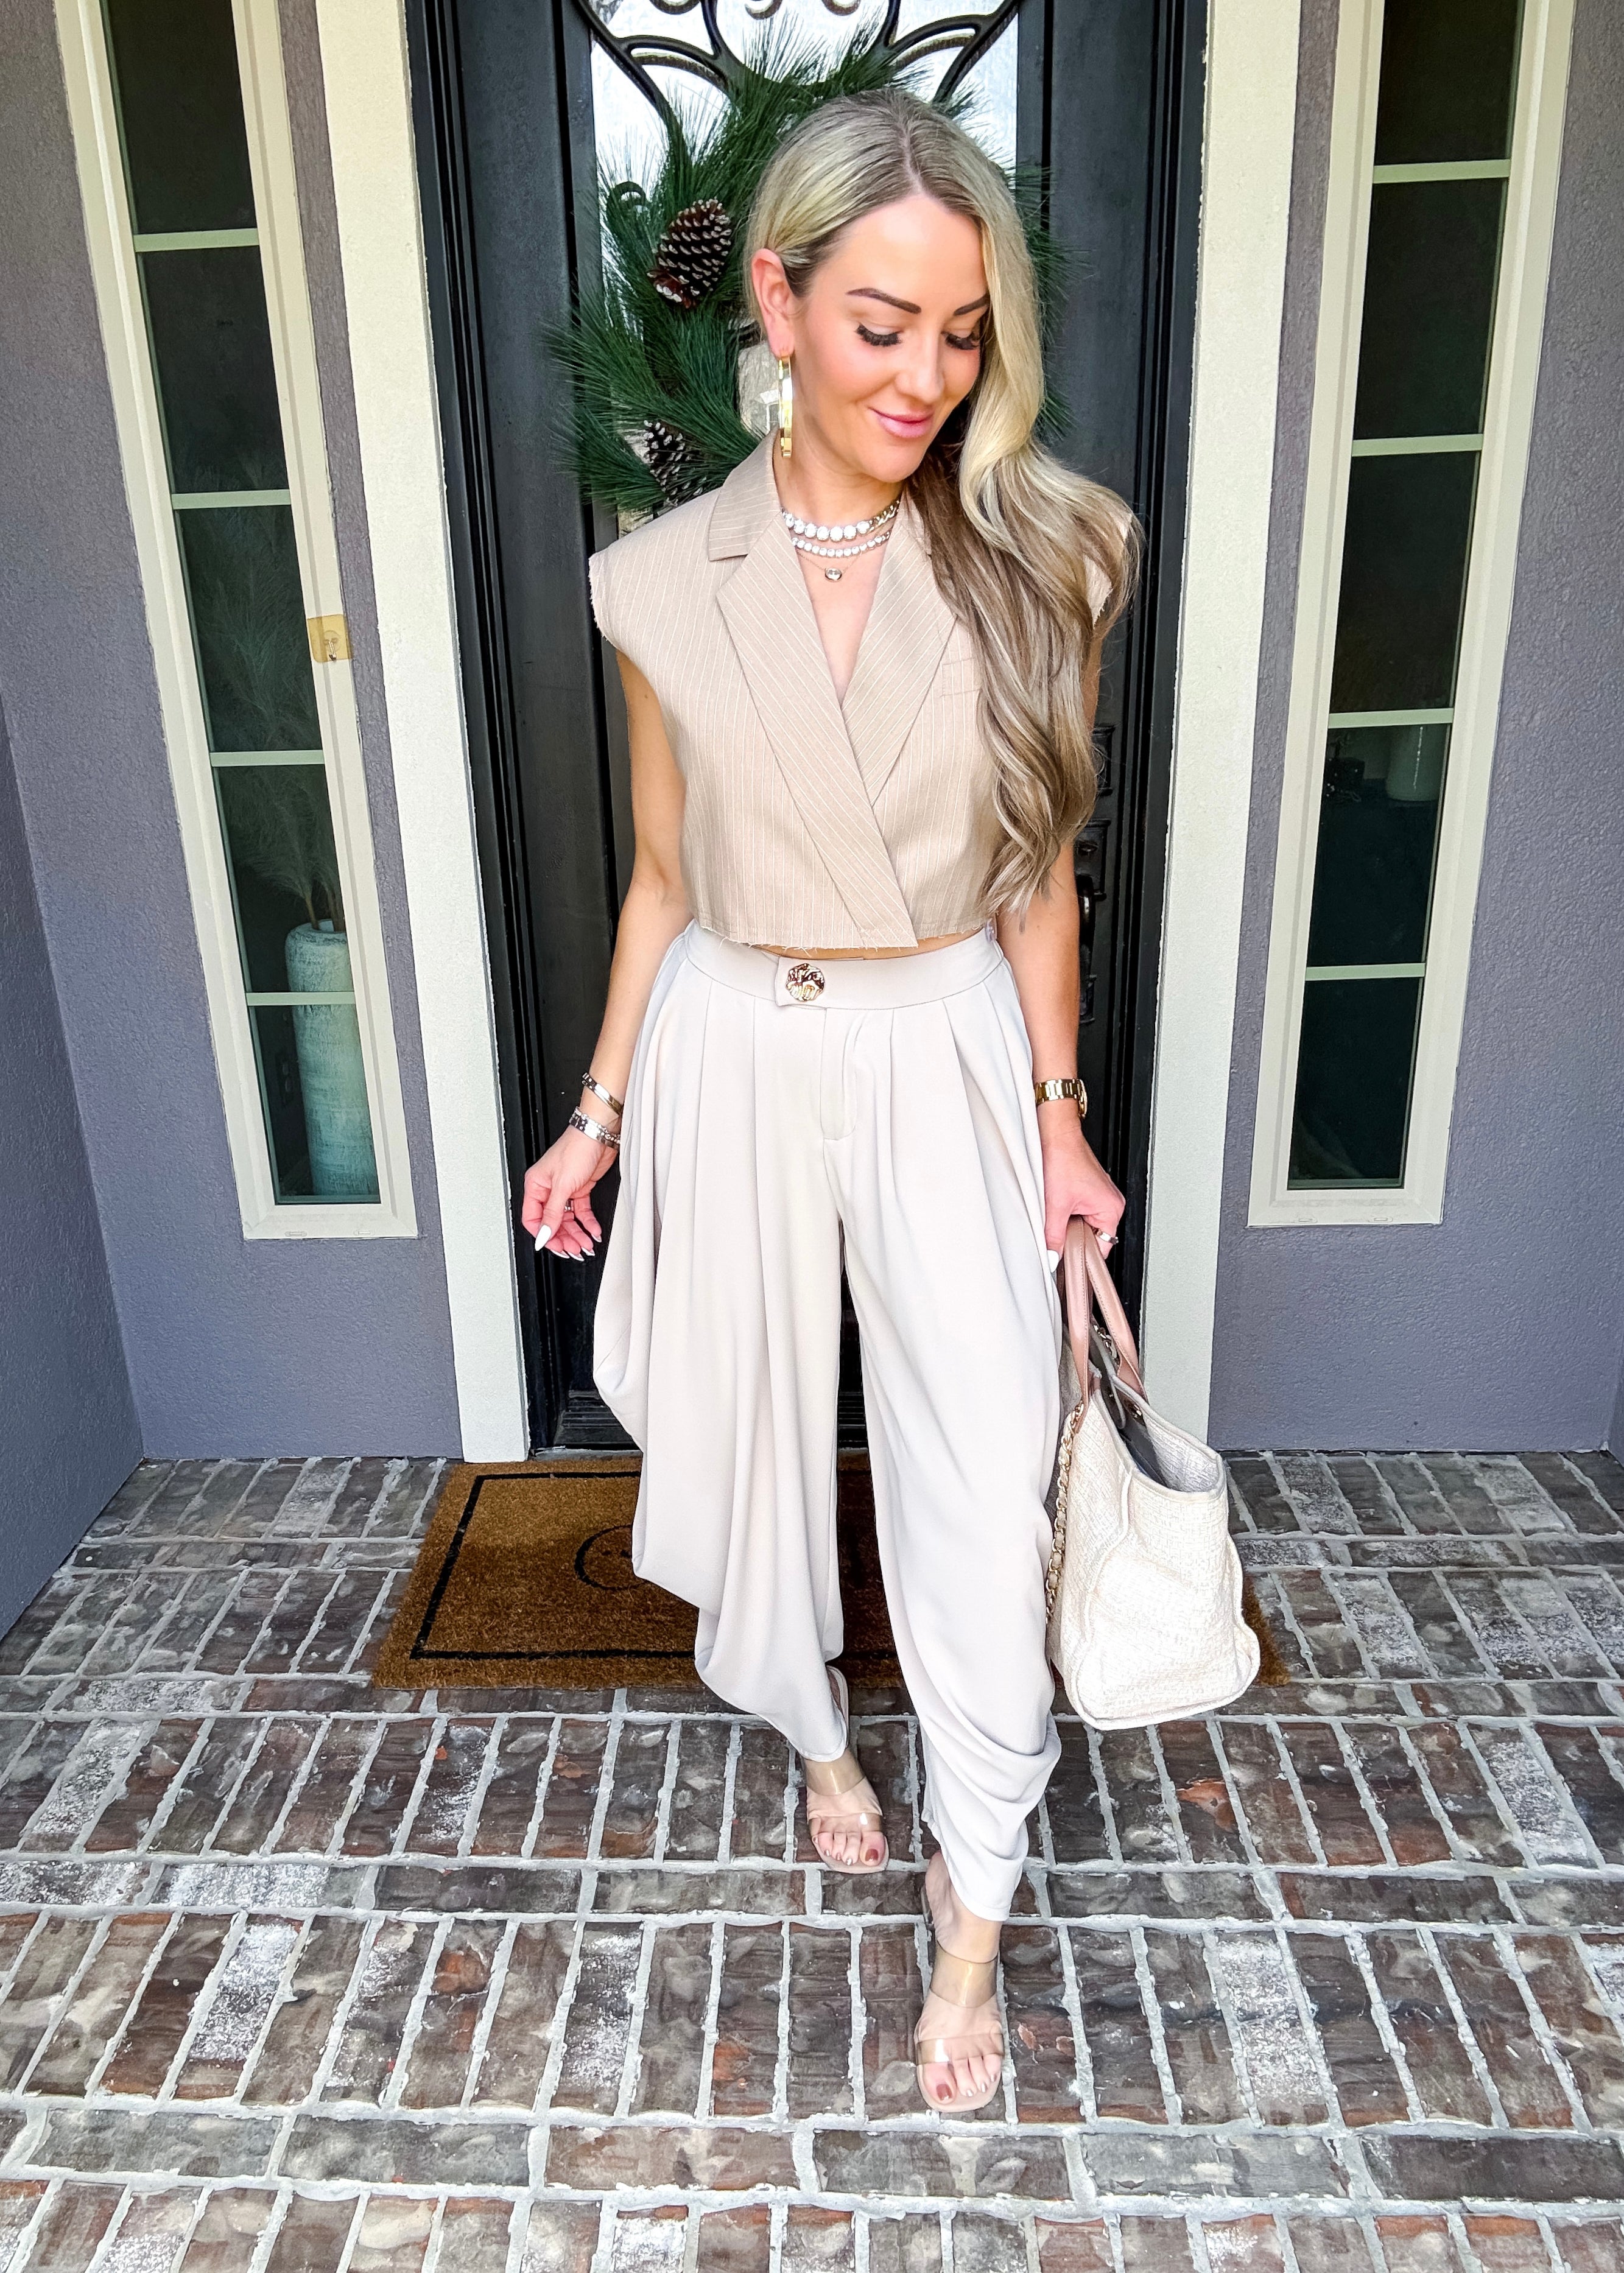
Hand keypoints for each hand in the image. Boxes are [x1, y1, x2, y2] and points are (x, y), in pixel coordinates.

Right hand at [521, 1127, 614, 1260]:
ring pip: (568, 1220)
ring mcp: (565, 1190)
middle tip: (574, 1250)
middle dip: (563, 1238)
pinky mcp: (580, 1189)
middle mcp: (548, 1189)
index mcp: (536, 1186)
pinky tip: (593, 1231)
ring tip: (585, 1244)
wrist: (599, 1135)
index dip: (543, 1235)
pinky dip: (588, 1223)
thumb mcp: (562, 1186)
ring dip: (577, 1233)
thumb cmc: (576, 1149)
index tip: (554, 1246)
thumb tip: (543, 1234)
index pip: (533, 1219)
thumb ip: (553, 1213)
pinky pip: (582, 1212)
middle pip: (552, 1222)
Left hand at [1038, 1114, 1123, 1265]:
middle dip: (1072, 1240)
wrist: (1054, 1132)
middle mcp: (1110, 1202)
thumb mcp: (1054, 1205)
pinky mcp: (1086, 1189)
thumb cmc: (1062, 1157)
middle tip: (1055, 1240)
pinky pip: (1078, 1211)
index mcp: (1111, 1209)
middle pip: (1092, 1237)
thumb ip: (1053, 1236)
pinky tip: (1054, 1206)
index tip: (1068, 1267)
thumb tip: (1052, 1257)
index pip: (1101, 1249)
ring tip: (1053, 1215)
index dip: (1083, 1259)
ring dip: (1067, 1225)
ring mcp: (1099, 1195)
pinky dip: (1065, 1213)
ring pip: (1082, 1224)